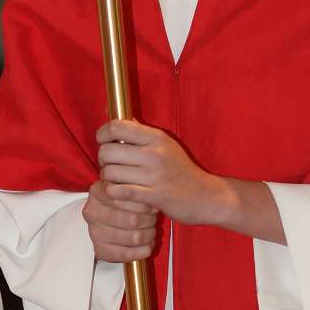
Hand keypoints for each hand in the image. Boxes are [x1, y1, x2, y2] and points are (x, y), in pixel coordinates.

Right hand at [83, 181, 157, 262]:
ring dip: (149, 235)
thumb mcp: (125, 186)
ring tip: (151, 231)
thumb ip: (134, 185)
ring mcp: (94, 232)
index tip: (153, 207)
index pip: (124, 198)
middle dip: (149, 221)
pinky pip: (127, 254)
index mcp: (97, 191)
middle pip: (132, 220)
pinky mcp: (99, 250)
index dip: (144, 204)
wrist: (108, 219)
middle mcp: (92, 212)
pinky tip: (147, 245)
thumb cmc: (122, 201)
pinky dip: (143, 251)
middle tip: (153, 219)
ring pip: (134, 237)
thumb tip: (150, 188)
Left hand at [97, 119, 226, 226]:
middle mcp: (155, 154)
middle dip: (103, 160)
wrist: (206, 196)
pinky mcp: (154, 196)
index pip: (117, 126)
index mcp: (156, 138)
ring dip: (107, 179)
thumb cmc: (180, 170)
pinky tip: (120, 193)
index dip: (102, 133)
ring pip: (110, 173)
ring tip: (116, 180)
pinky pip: (118, 191)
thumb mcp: (164, 145)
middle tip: (110, 165)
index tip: (103, 141)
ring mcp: (154, 176)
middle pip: (108, 151)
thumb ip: (139, 132)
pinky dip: (113, 193)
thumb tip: (114, 113)